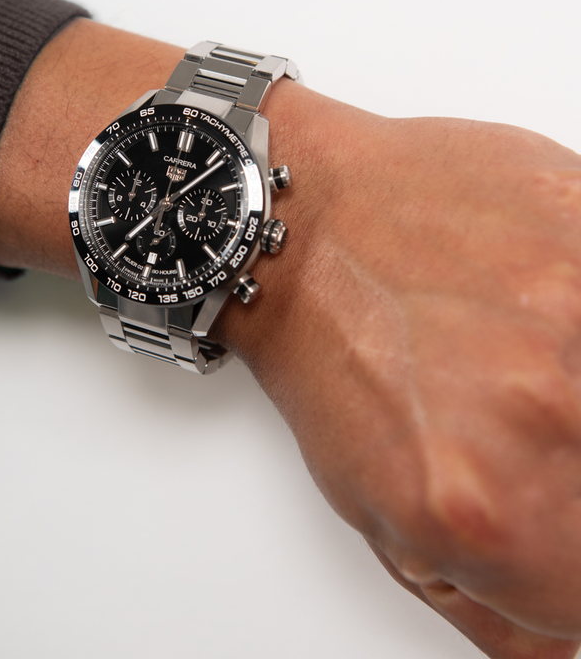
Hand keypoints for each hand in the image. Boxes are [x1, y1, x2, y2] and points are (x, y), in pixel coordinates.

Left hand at [0, 20, 580, 657]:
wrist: (295, 228)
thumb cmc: (323, 348)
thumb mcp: (379, 512)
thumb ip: (488, 598)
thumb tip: (554, 635)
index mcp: (484, 509)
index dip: (567, 560)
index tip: (541, 514)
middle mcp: (549, 412)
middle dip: (565, 465)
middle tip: (510, 411)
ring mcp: (577, 308)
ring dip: (568, 376)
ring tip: (516, 355)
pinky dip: (576, 316)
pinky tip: (536, 307)